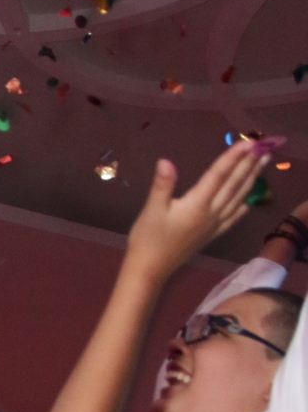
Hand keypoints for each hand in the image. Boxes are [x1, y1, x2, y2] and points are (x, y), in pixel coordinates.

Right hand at [126, 147, 263, 282]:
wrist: (151, 269)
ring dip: (252, 179)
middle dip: (249, 164)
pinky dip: (244, 206)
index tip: (247, 142)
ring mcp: (214, 225)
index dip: (232, 157)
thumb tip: (165, 161)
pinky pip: (234, 217)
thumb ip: (162, 185)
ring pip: (238, 198)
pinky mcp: (212, 235)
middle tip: (264, 147)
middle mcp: (211, 214)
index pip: (218, 175)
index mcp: (196, 205)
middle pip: (234, 185)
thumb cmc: (148, 238)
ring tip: (264, 164)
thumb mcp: (150, 209)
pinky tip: (251, 200)